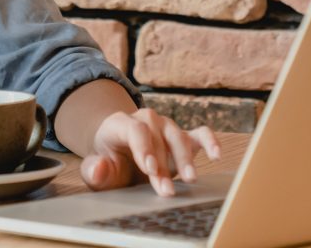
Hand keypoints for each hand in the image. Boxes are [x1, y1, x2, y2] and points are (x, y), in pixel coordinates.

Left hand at [79, 108, 220, 196]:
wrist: (121, 155)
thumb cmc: (111, 162)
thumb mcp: (97, 170)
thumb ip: (94, 171)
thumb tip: (100, 167)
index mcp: (120, 124)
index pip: (135, 129)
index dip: (143, 148)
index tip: (149, 170)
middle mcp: (146, 120)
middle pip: (158, 137)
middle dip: (163, 165)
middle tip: (166, 190)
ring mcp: (166, 126)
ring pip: (178, 136)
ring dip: (184, 159)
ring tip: (190, 179)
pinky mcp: (183, 136)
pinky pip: (200, 133)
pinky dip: (210, 141)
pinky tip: (216, 155)